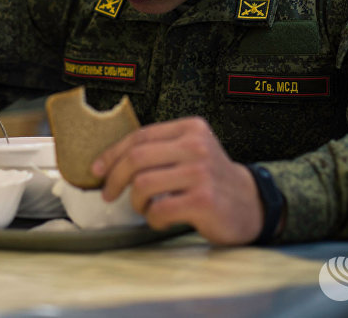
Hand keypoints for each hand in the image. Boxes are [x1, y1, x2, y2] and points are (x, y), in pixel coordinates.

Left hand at [92, 117, 265, 244]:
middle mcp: (197, 146)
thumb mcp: (190, 152)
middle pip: (136, 158)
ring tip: (145, 208)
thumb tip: (108, 163)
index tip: (97, 170)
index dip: (112, 154)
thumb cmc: (211, 180)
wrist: (250, 204)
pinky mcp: (203, 200)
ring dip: (136, 202)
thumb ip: (159, 150)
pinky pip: (159, 209)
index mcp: (191, 128)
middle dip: (114, 178)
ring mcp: (201, 172)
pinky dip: (153, 218)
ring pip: (143, 184)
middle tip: (108, 194)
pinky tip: (162, 219)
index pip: (140, 136)